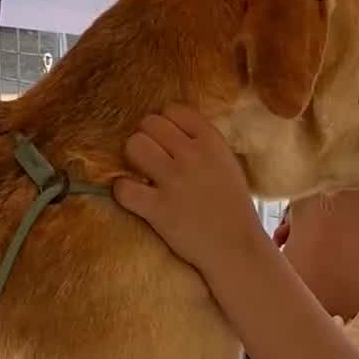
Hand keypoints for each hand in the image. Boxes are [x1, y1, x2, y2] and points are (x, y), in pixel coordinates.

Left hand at [114, 107, 264, 282]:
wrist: (235, 248)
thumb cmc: (232, 206)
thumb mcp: (226, 163)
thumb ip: (202, 143)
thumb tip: (171, 130)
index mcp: (211, 141)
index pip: (174, 110)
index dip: (165, 124)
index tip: (167, 142)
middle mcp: (192, 155)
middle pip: (149, 124)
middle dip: (147, 139)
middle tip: (152, 159)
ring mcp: (174, 181)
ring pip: (134, 146)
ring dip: (133, 159)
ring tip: (142, 173)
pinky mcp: (158, 209)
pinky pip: (123, 187)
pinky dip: (123, 191)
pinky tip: (134, 196)